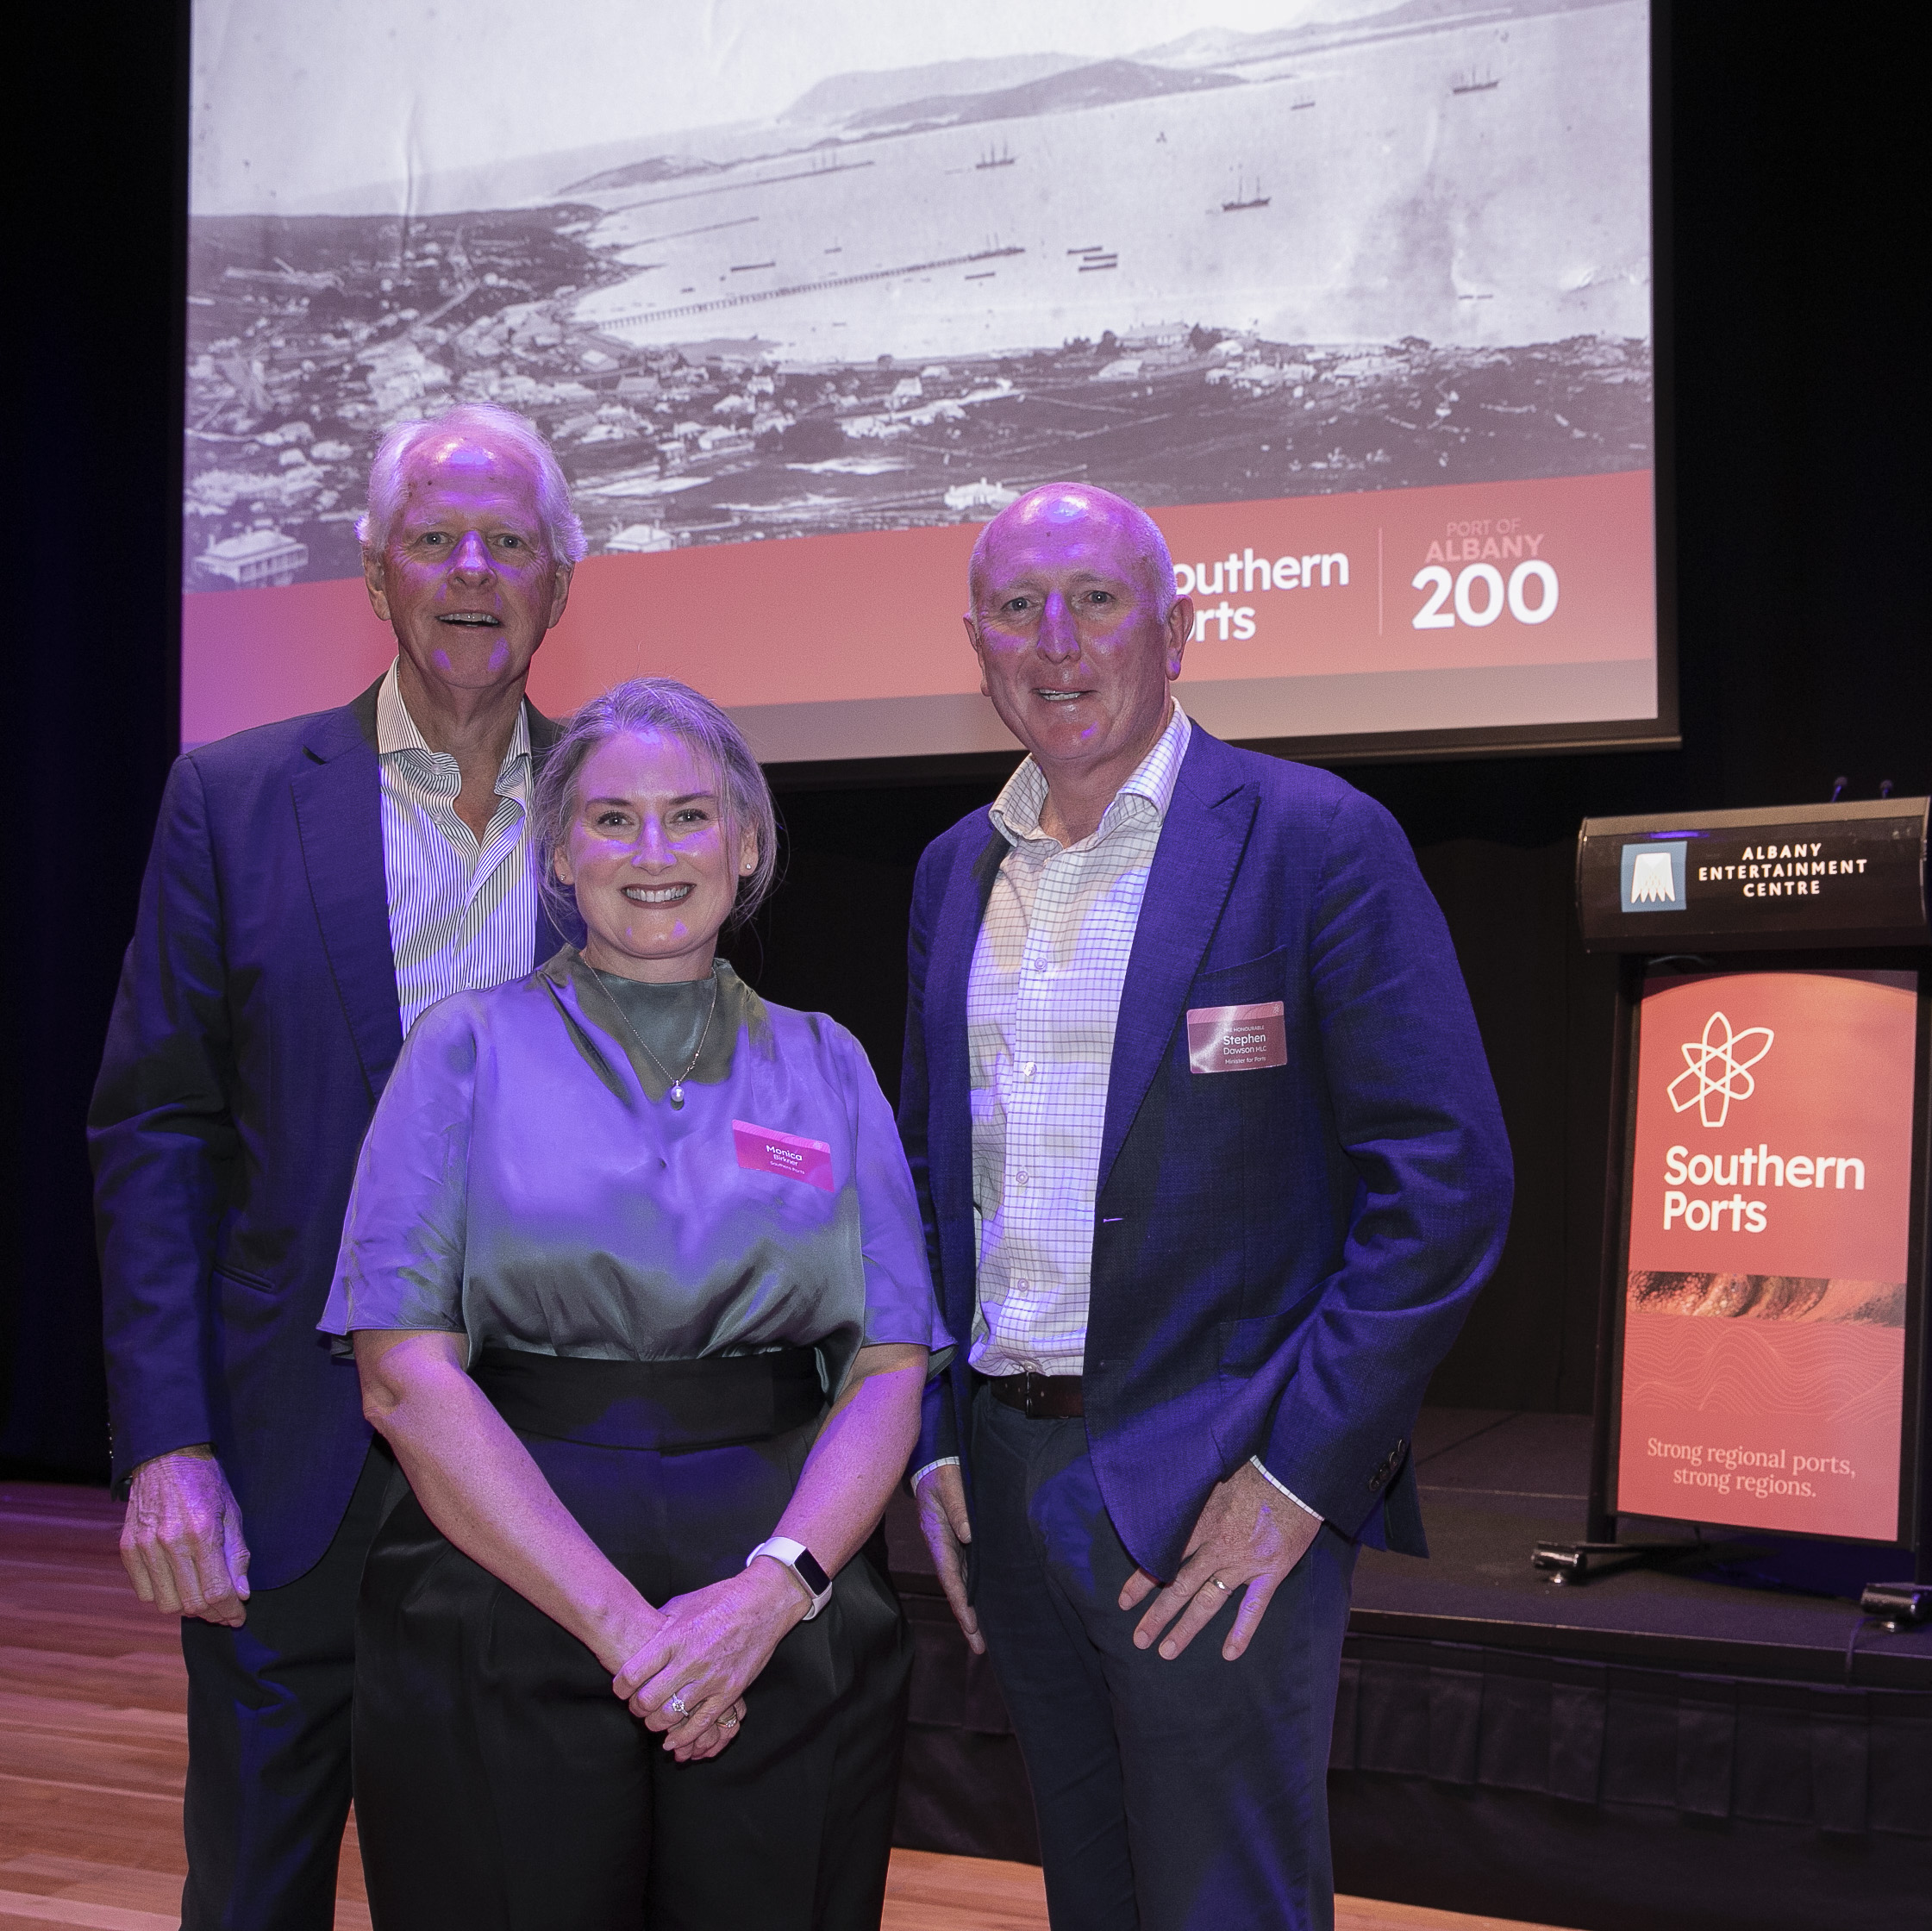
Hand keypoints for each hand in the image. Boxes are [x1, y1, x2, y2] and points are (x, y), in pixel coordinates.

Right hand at [120, 1446, 250, 1625]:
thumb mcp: (232, 1513)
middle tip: (224, 1611)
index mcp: (202, 1532)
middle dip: (213, 1613)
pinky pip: (144, 1591)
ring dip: (187, 1607)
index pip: (216, 1591)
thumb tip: (242, 1594)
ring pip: (166, 1603)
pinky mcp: (127, 1548)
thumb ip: (237, 1555)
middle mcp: (170, 1542)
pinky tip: (178, 1583)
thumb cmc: (206, 1483)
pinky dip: (163, 1595)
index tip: (239, 1616)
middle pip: (191, 1603)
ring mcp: (145, 1546)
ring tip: (203, 1596)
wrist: (166, 1456)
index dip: (230, 1610)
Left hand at [612, 1560, 807, 1754]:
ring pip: (672, 1715)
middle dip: (636, 1709)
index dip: (620, 1688)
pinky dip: (684, 1738)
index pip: (634, 1673)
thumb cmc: (719, 1599)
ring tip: (653, 1720)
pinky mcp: (731, 1691)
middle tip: (636, 1707)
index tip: (620, 1690)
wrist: (762, 1602)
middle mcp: (690, 1660)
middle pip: (649, 1699)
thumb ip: (660, 1626)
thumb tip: (638, 1643)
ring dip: (656, 1724)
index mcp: (675, 1637)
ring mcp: (712, 1678)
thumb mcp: (683, 1605)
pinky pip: (702, 1723)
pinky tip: (672, 1742)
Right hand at [913, 1462, 982, 1654]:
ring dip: (973, 1607)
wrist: (934, 1458)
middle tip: (981, 1649)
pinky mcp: (959, 1539)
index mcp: (937, 1537)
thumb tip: (969, 1535)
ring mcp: (951, 1544)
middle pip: (956, 1588)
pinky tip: (987, 1600)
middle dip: (967, 1618)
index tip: (972, 1626)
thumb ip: (958, 1507)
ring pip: (963, 1582)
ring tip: (986, 1636)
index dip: (960, 1603)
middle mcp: (943, 1546)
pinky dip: (976, 1588)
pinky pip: (968, 1569)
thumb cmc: (942, 1469)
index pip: (950, 1577)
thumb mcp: (949, 1483)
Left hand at [1118, 1462, 1320, 1661]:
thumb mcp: (1213, 1474)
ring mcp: (1244, 1562)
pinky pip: (1254, 1606)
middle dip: (1157, 1614)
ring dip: (1187, 1628)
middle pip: (1180, 1586)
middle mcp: (1218, 1547)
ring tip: (1166, 1652)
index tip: (1123, 1602)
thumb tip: (1163, 1499)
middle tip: (1139, 1639)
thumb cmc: (1255, 1467)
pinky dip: (1242, 1632)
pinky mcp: (1272, 1570)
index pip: (1163, 1558)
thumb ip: (1191, 1497)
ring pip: (1209, 1600)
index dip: (1142, 1581)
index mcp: (1201, 1522)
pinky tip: (1229, 1654)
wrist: (1295, 1471)